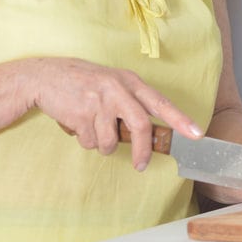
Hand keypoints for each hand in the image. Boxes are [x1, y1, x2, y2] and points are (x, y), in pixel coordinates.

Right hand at [29, 57, 200, 170]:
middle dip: (142, 151)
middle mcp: (118, 89)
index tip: (196, 134)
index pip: (160, 102)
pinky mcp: (82, 114)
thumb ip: (131, 102)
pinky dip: (85, 140)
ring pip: (110, 141)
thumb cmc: (83, 82)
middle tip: (141, 165)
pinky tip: (77, 123)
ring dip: (102, 145)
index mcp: (129, 81)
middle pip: (141, 126)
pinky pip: (90, 142)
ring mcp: (99, 101)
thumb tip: (148, 132)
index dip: (180, 120)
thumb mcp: (112, 83)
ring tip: (92, 129)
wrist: (45, 76)